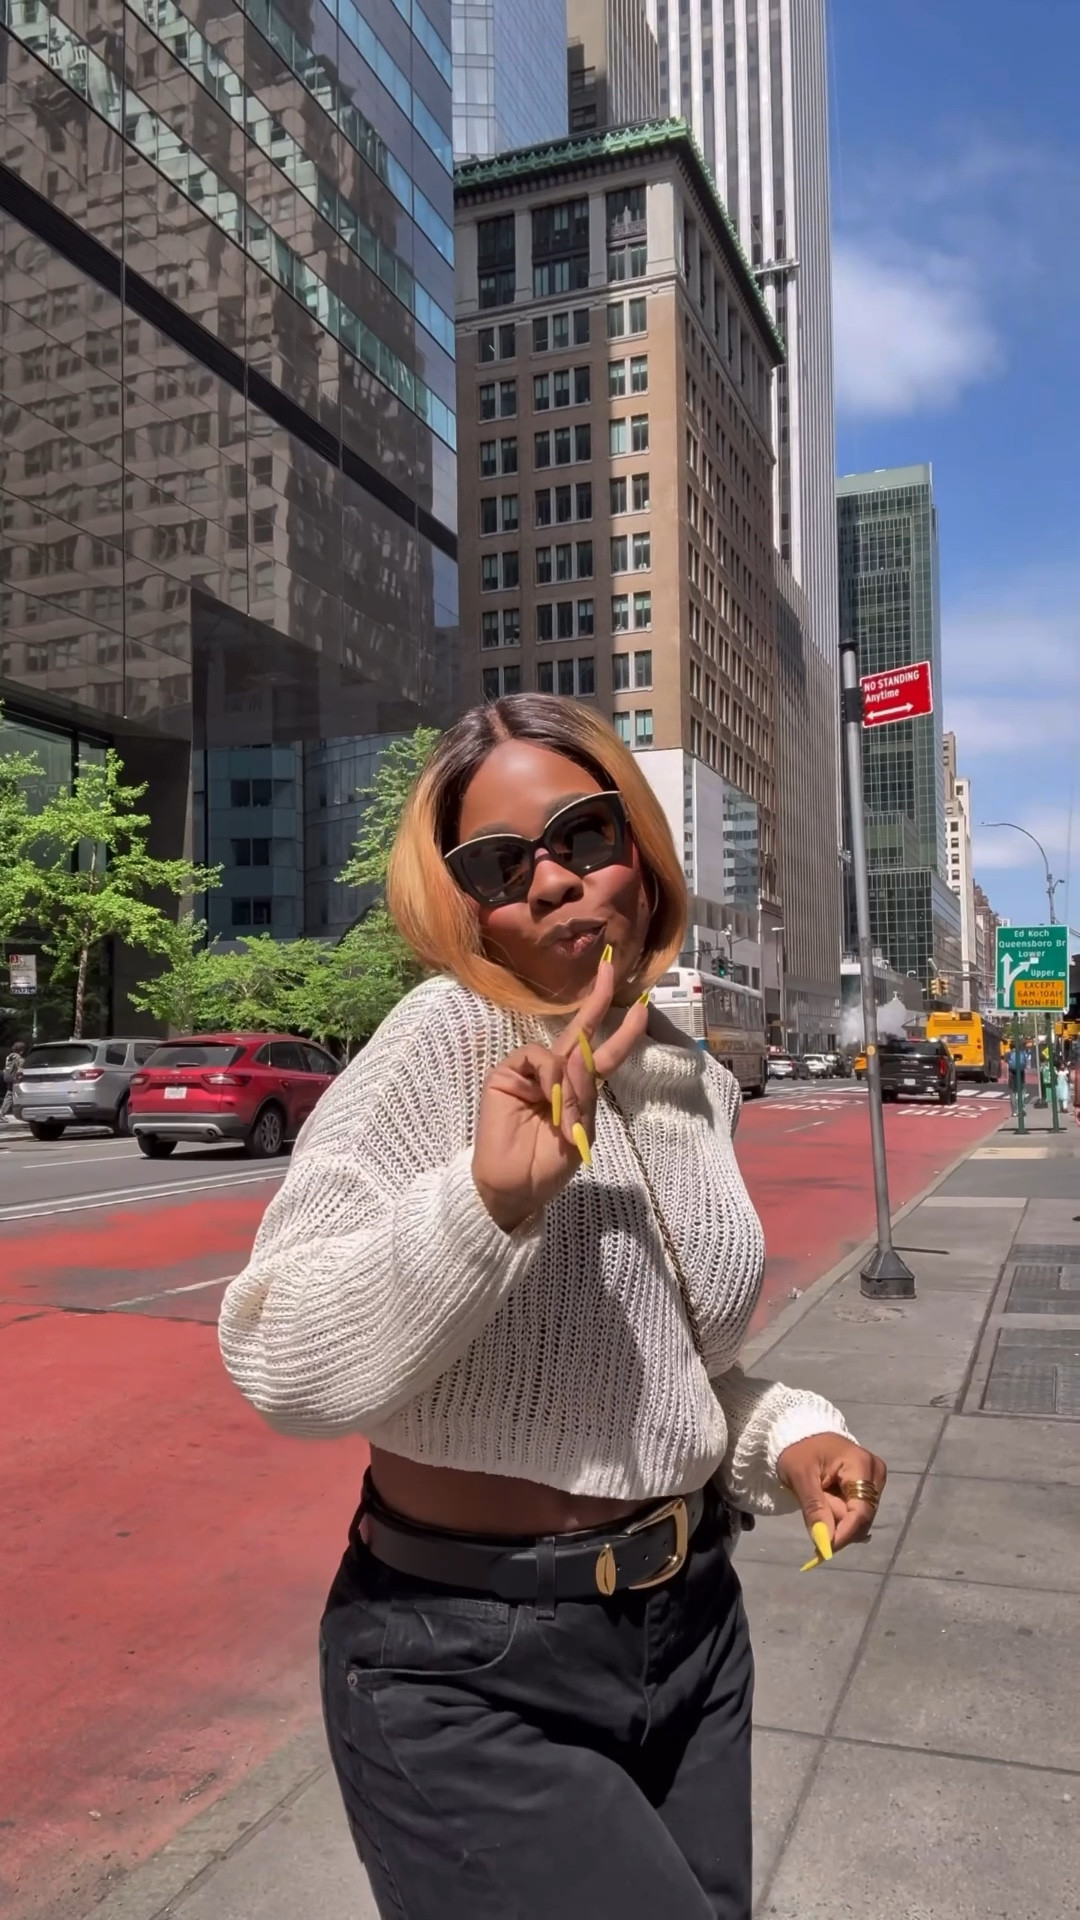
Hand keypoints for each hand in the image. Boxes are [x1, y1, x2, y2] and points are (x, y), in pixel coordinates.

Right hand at [472, 956, 647, 1233]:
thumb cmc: (547, 1167)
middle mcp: (556, 1074)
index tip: (642, 1006)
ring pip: (562, 1051)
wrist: (513, 1188)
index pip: (602, 1053)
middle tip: (609, 966)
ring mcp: (530, 1072)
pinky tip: (547, 1098)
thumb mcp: (579, 1133)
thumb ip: (583, 1097)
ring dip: (571, 1081)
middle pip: (580, 1030)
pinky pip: (537, 1057)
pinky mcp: (507, 1073)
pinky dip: (549, 1076)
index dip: (623, 1031)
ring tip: (565, 1119)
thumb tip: (579, 1060)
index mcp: (578, 1089)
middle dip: (596, 998)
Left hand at [776, 1432, 886, 1567]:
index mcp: (861, 1465)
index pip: (861, 1511)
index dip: (844, 1534)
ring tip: (818, 1498)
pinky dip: (839, 1514)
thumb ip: (815, 1509)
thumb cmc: (797, 1450)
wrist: (797, 1433)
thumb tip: (826, 1542)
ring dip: (836, 1518)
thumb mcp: (800, 1477)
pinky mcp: (867, 1485)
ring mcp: (873, 1479)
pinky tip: (826, 1502)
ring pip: (859, 1517)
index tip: (824, 1550)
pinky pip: (856, 1510)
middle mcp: (874, 1473)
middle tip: (812, 1517)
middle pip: (862, 1517)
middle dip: (837, 1524)